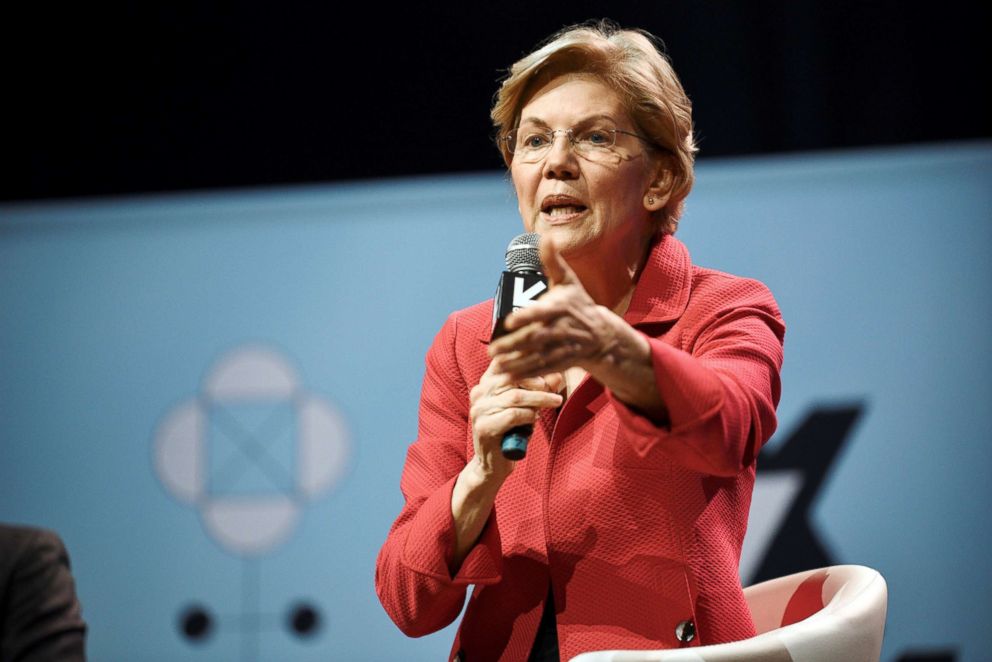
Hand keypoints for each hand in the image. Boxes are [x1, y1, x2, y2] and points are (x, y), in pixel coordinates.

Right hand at [468, 360, 563, 477]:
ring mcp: (479, 410)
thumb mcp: (528, 406)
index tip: (547, 360)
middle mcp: (478, 393)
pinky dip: (529, 416)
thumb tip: (559, 374)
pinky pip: (513, 415)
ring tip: (555, 402)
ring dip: (540, 399)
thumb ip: (540, 389)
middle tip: (555, 390)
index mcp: (485, 383)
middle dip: (539, 383)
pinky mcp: (483, 427)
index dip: (525, 358)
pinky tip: (535, 419)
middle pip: (513, 377)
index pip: (504, 361)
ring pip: (515, 396)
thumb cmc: (512, 431)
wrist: (493, 464)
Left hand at [489, 237, 628, 380]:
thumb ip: (553, 261)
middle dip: (513, 345)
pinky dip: (525, 374)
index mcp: (560, 307)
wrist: (602, 334)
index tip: (509, 321)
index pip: (542, 312)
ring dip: (516, 363)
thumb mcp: (568, 281)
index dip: (527, 317)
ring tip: (496, 364)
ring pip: (537, 357)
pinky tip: (507, 376)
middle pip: (535, 339)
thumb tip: (546, 236)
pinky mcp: (561, 362)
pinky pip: (542, 370)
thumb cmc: (578, 304)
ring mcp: (562, 348)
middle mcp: (561, 329)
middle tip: (492, 349)